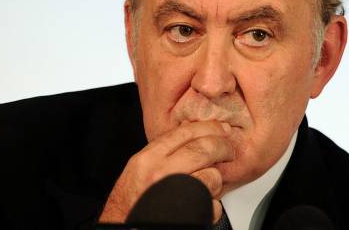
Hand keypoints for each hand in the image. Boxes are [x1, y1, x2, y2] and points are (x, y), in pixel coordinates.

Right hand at [98, 120, 234, 222]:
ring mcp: (173, 193)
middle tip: (228, 152)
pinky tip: (204, 204)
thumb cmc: (129, 203)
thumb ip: (163, 152)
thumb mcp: (139, 169)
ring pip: (211, 176)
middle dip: (223, 148)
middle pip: (204, 149)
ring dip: (216, 181)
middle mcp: (160, 173)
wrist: (120, 227)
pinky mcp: (184, 214)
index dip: (209, 128)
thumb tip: (194, 137)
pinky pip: (210, 204)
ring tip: (209, 185)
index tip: (222, 129)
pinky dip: (212, 205)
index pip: (185, 132)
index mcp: (148, 159)